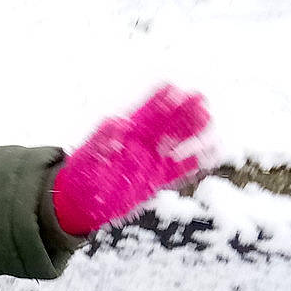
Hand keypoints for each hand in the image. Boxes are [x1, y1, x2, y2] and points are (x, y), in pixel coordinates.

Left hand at [51, 85, 210, 235]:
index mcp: (125, 132)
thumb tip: (118, 121)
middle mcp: (142, 143)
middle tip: (200, 98)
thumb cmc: (81, 173)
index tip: (174, 88)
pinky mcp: (157, 179)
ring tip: (207, 119)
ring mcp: (152, 159)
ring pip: (177, 141)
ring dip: (192, 130)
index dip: (159, 98)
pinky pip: (179, 169)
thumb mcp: (86, 153)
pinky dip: (194, 161)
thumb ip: (102, 137)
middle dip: (183, 109)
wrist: (81, 202)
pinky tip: (209, 152)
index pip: (146, 110)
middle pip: (167, 122)